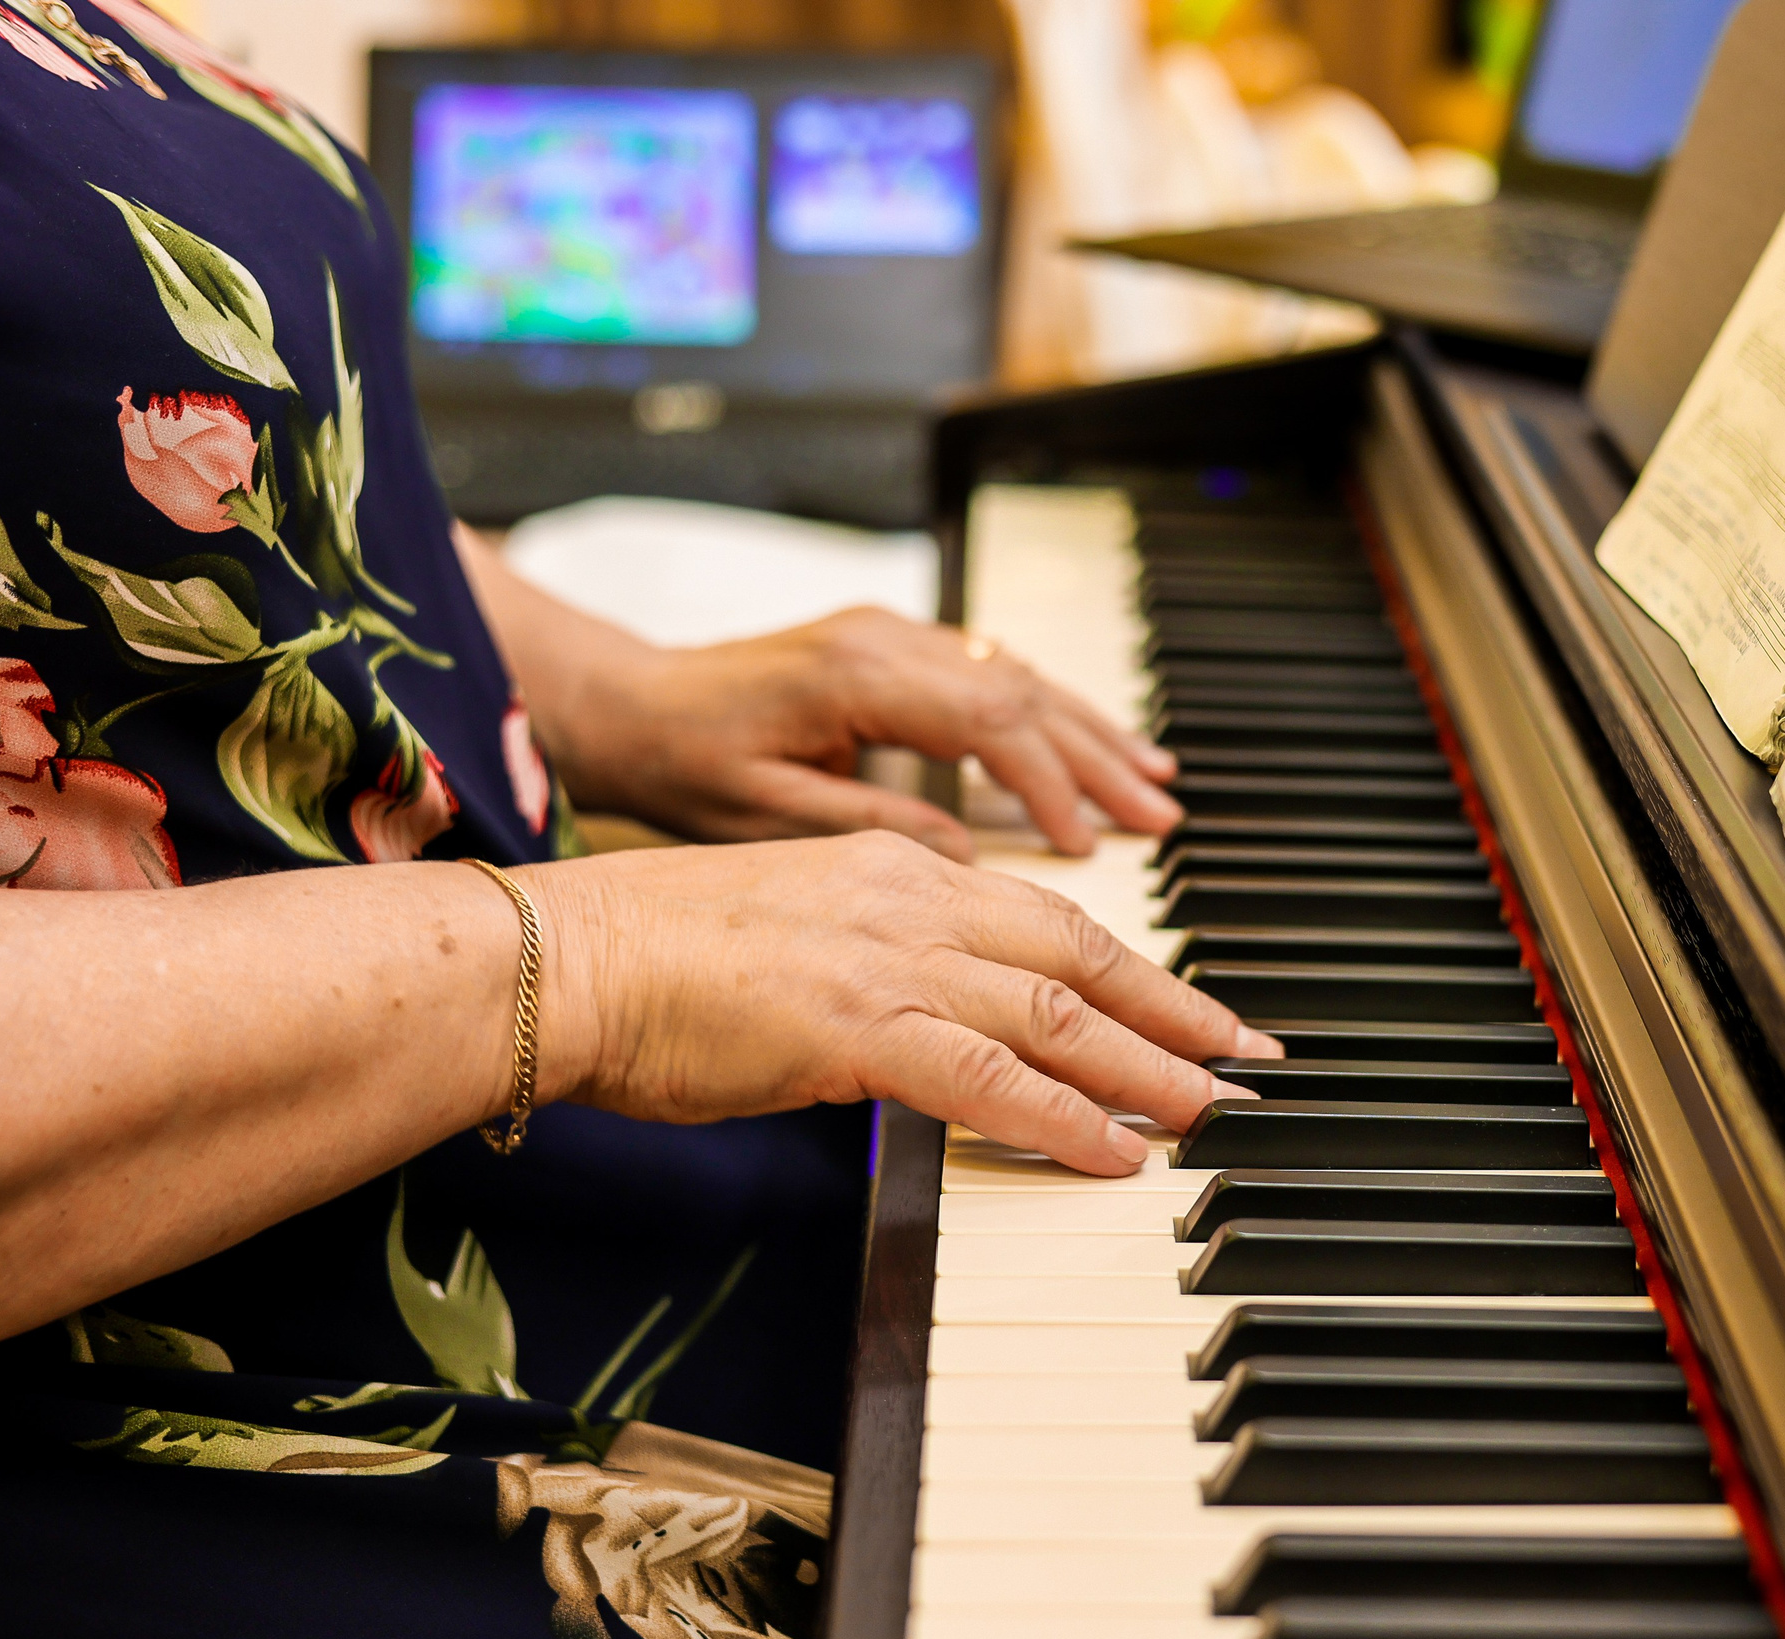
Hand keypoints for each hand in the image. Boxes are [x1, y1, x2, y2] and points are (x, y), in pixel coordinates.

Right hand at [522, 831, 1279, 1174]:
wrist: (563, 956)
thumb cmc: (651, 957)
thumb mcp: (792, 933)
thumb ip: (876, 963)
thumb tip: (932, 1025)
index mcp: (895, 866)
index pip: (1044, 915)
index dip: (1131, 963)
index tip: (1188, 1002)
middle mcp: (909, 898)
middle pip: (1079, 953)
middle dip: (1174, 1007)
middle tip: (1245, 1052)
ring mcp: (888, 959)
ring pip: (1056, 1013)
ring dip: (1146, 1066)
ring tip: (1209, 1108)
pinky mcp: (857, 1025)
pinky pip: (992, 1076)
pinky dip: (1066, 1117)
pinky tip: (1115, 1150)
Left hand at [556, 606, 1180, 860]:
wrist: (625, 703)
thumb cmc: (679, 762)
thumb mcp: (762, 815)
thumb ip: (871, 831)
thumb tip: (967, 856)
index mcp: (855, 676)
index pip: (985, 722)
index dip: (1046, 783)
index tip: (1088, 839)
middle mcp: (885, 641)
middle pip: (1021, 691)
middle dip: (1097, 756)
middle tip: (1159, 814)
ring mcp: (892, 636)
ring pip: (1017, 675)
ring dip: (1088, 730)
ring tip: (1153, 780)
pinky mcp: (892, 647)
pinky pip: (992, 671)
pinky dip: (1049, 712)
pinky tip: (1088, 743)